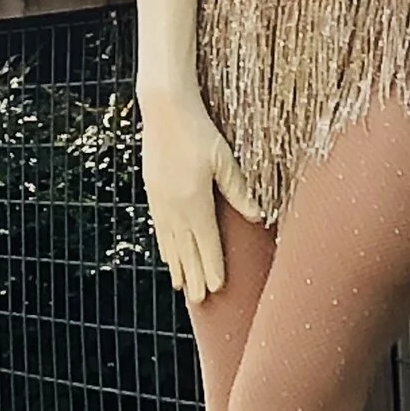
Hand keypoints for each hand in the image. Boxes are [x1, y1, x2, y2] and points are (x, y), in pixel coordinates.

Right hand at [137, 83, 263, 303]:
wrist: (164, 109)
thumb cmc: (198, 130)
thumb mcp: (224, 160)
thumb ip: (239, 190)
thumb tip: (257, 216)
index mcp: (195, 202)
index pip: (207, 244)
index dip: (213, 267)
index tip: (217, 289)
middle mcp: (175, 207)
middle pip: (187, 250)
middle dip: (194, 276)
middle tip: (200, 301)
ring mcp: (160, 201)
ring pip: (170, 243)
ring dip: (177, 266)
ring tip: (182, 286)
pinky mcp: (152, 192)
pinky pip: (159, 229)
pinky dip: (164, 246)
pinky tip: (167, 254)